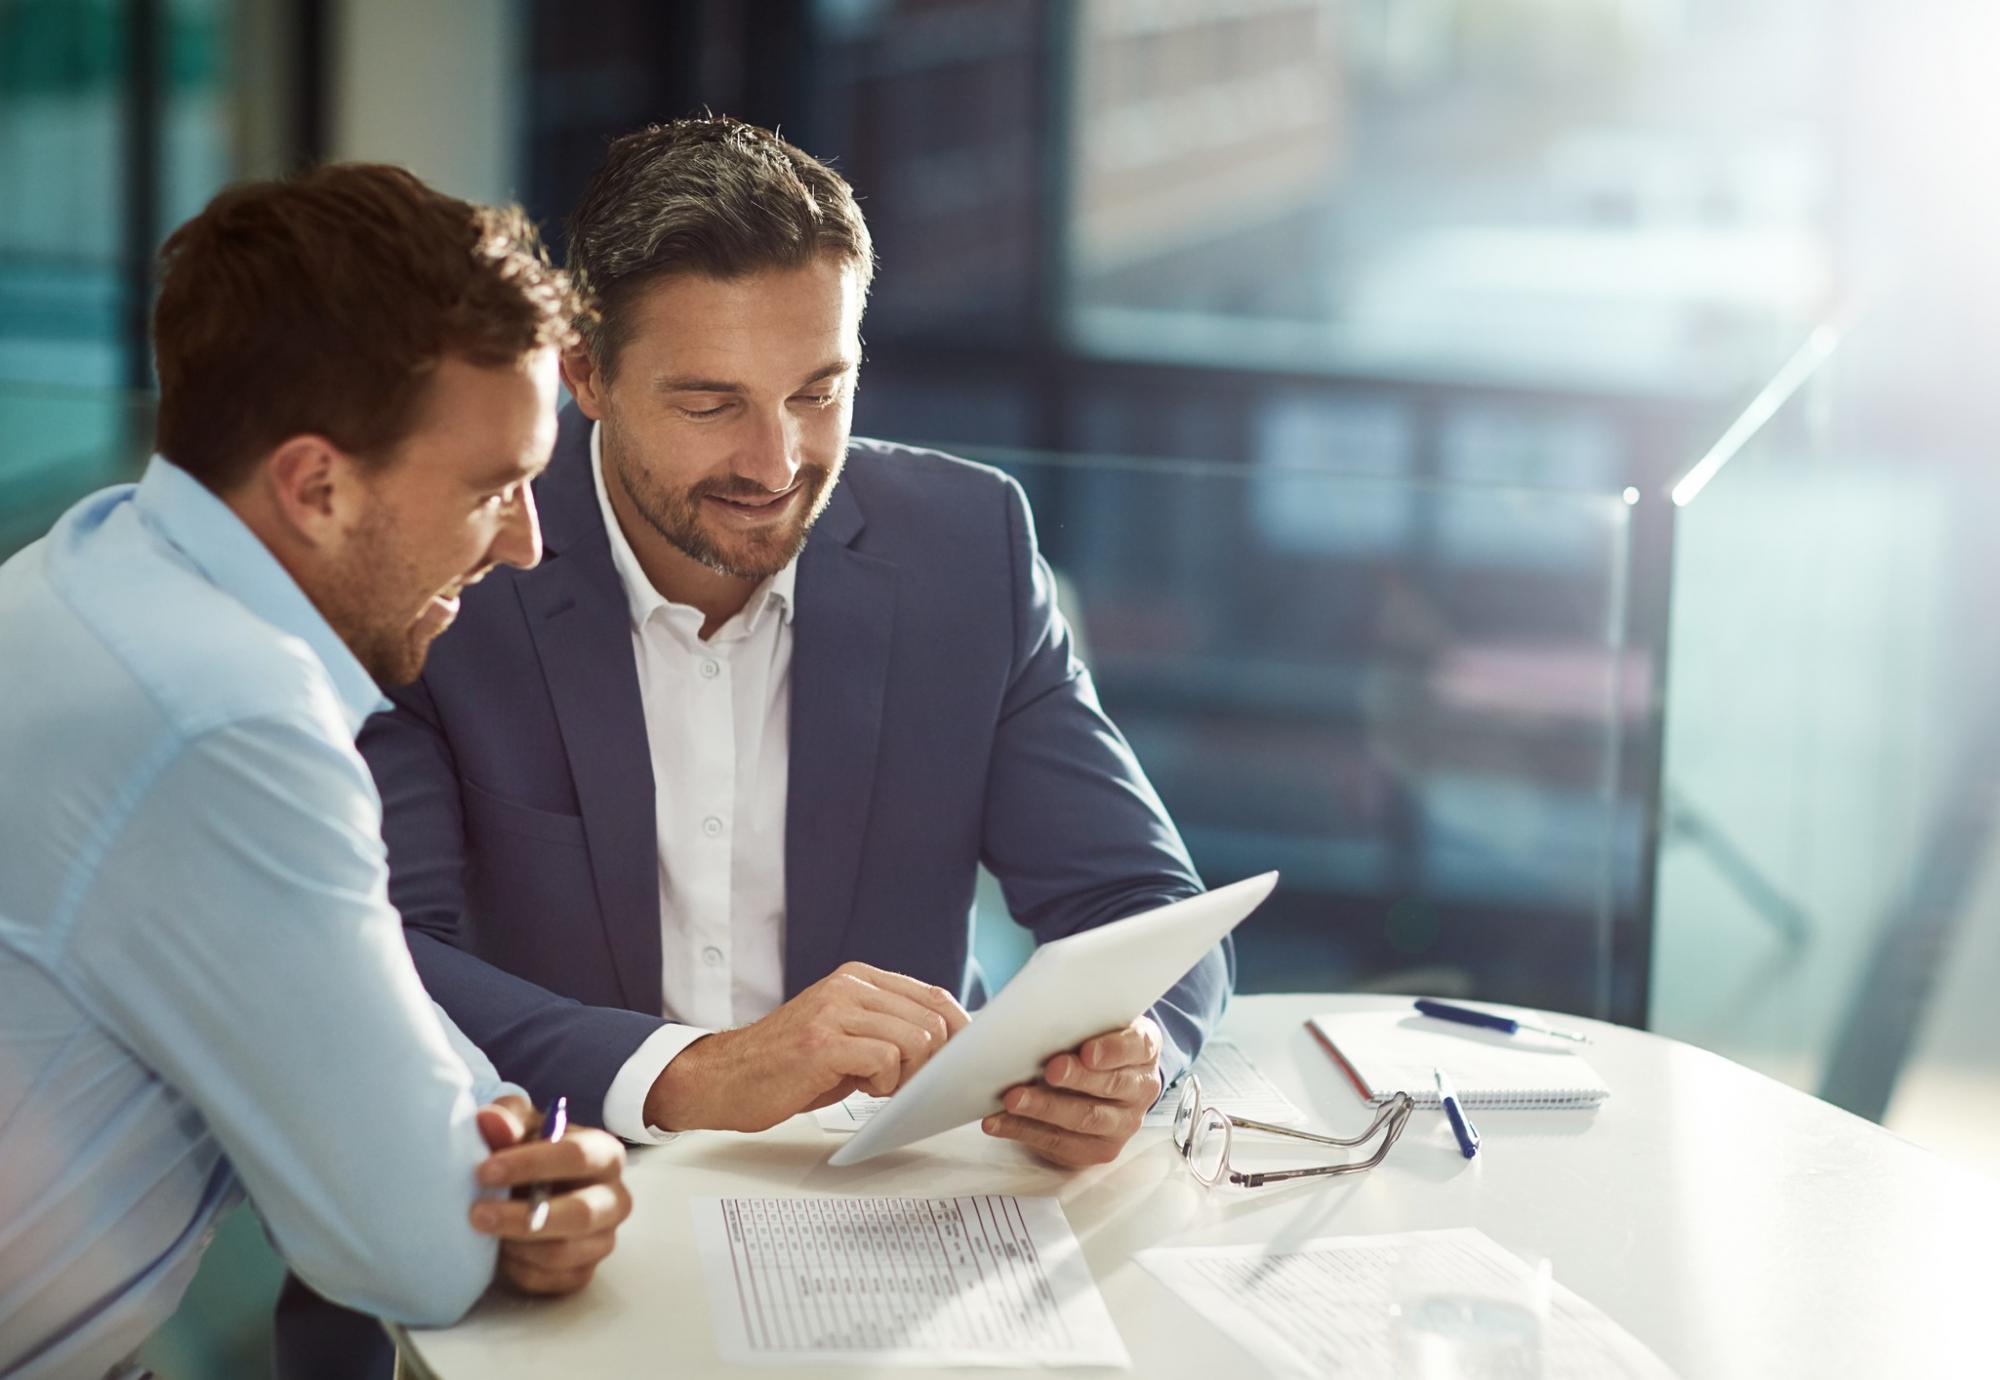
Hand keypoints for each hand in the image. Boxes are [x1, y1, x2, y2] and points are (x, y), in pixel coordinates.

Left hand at [470, 1095, 631, 1294]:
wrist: (528, 1190)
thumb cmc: (527, 1150)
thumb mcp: (518, 1126)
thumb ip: (507, 1120)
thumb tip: (489, 1120)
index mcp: (605, 1154)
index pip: (577, 1157)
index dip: (530, 1164)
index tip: (484, 1171)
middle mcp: (615, 1198)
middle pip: (579, 1214)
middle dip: (522, 1217)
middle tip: (475, 1214)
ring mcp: (603, 1240)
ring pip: (563, 1253)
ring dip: (517, 1245)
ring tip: (485, 1234)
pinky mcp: (584, 1272)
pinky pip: (553, 1281)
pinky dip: (520, 1270)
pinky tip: (501, 1253)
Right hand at [643, 962, 969, 1132]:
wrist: (724, 1079)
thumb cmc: (787, 1065)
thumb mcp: (844, 1034)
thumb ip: (887, 1028)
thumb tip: (946, 1044)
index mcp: (858, 978)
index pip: (934, 996)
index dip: (959, 1031)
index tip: (963, 1061)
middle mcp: (849, 986)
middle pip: (932, 1020)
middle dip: (933, 1062)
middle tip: (907, 1085)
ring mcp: (835, 1011)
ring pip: (915, 1039)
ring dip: (906, 1075)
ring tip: (877, 1086)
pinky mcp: (823, 1042)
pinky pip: (886, 1060)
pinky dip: (884, 1084)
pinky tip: (861, 1089)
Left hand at [982, 1016, 1163, 1167]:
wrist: (1101, 1082)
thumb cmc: (1090, 1042)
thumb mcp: (1093, 1024)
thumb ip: (1075, 1018)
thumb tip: (1025, 1015)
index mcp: (1143, 1049)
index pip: (1137, 1046)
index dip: (1113, 1050)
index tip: (1087, 1052)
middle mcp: (1141, 1087)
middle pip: (1112, 1085)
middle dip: (1077, 1079)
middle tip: (1049, 1071)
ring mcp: (1123, 1123)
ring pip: (1085, 1118)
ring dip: (1045, 1108)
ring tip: (1013, 1099)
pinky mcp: (1099, 1149)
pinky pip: (1060, 1141)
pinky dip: (1024, 1130)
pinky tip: (999, 1121)